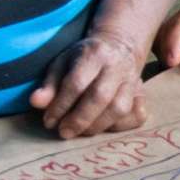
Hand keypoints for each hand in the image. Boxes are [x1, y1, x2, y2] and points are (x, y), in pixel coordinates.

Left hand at [30, 31, 148, 138]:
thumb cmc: (84, 58)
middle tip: (64, 132)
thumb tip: (36, 103)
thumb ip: (49, 84)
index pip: (77, 83)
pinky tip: (102, 127)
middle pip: (100, 97)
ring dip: (97, 126)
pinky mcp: (143, 95)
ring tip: (80, 132)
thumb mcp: (62, 63)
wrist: (120, 47)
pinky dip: (118, 127)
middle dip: (79, 119)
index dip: (61, 105)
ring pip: (119, 108)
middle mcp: (117, 66)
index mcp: (95, 54)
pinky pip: (136, 116)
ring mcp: (133, 81)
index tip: (49, 121)